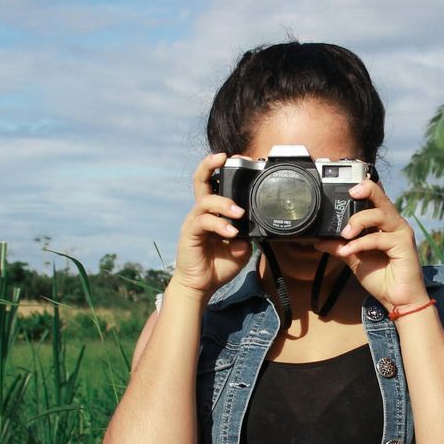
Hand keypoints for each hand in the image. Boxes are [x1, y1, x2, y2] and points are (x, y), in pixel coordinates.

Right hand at [169, 152, 251, 297]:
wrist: (201, 286)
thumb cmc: (218, 266)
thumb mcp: (241, 250)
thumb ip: (247, 237)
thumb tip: (253, 230)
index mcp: (213, 213)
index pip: (215, 184)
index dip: (223, 170)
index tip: (238, 160)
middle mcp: (201, 213)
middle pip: (200, 180)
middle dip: (209, 165)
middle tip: (224, 157)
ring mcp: (194, 222)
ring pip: (205, 201)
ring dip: (224, 203)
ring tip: (239, 213)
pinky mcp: (190, 234)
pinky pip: (203, 222)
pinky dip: (219, 225)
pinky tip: (231, 233)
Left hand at [321, 179, 427, 310]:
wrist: (398, 301)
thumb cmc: (382, 279)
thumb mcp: (355, 260)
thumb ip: (341, 247)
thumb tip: (320, 240)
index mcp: (384, 223)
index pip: (375, 198)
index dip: (363, 188)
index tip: (346, 189)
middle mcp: (394, 223)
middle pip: (382, 197)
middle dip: (365, 190)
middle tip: (349, 195)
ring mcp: (401, 233)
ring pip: (380, 214)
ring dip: (358, 221)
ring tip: (344, 234)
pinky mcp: (404, 245)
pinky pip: (379, 238)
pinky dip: (361, 243)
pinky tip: (349, 250)